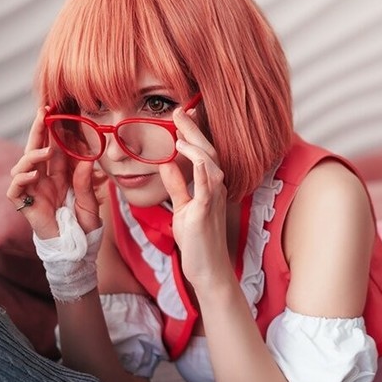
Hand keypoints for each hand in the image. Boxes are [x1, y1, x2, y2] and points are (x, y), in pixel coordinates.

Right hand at [7, 106, 101, 238]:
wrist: (76, 249)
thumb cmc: (84, 227)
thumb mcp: (89, 203)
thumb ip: (85, 183)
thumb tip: (87, 160)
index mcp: (59, 176)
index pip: (53, 148)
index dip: (51, 131)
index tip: (55, 111)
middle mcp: (43, 180)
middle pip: (35, 151)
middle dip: (37, 131)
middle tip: (43, 113)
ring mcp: (33, 192)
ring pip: (21, 166)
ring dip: (32, 156)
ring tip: (47, 151)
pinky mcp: (26, 206)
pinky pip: (15, 190)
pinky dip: (21, 179)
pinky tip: (33, 174)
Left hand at [158, 106, 234, 288]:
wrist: (208, 270)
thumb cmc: (198, 241)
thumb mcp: (184, 208)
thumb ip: (177, 185)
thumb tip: (166, 163)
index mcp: (209, 186)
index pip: (203, 153)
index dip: (192, 134)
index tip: (179, 116)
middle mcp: (215, 189)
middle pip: (208, 151)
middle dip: (194, 130)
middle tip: (180, 111)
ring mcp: (213, 200)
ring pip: (209, 163)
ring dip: (195, 144)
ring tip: (180, 129)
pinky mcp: (206, 212)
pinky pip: (205, 185)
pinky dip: (199, 167)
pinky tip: (188, 154)